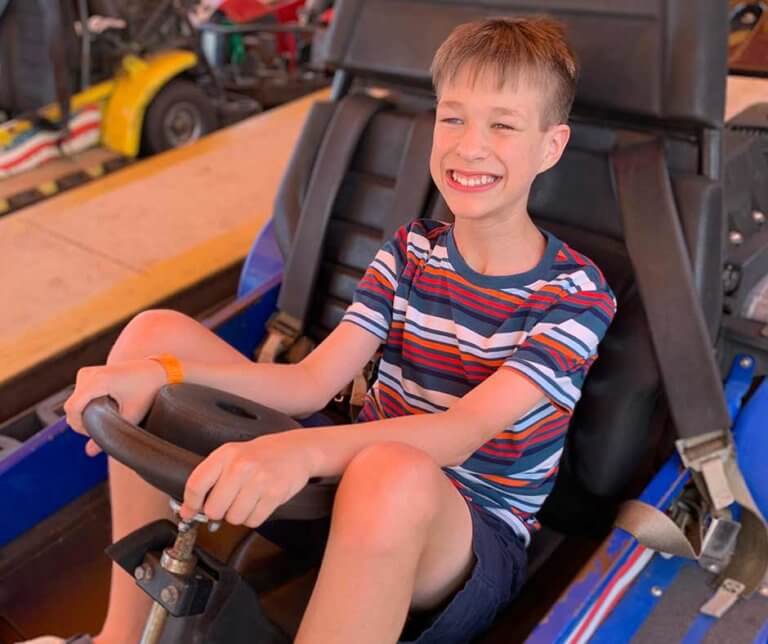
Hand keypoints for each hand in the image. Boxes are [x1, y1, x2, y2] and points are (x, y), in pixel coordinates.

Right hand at [63, 359, 166, 455]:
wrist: (157, 371)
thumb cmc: (148, 391)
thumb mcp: (132, 415)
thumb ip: (110, 433)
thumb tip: (89, 453)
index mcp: (98, 381)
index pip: (72, 408)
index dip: (79, 426)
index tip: (95, 433)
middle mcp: (89, 374)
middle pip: (71, 406)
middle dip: (83, 421)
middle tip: (106, 426)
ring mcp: (87, 372)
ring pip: (74, 402)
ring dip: (86, 413)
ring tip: (110, 414)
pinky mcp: (88, 374)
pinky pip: (79, 396)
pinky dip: (88, 405)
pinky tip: (107, 407)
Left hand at [180, 430, 313, 527]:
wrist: (296, 450)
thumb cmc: (261, 454)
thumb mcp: (232, 455)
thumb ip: (211, 478)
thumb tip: (190, 510)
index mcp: (226, 455)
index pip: (196, 485)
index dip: (190, 504)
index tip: (189, 512)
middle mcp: (241, 466)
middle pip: (214, 509)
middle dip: (219, 511)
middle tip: (228, 502)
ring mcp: (259, 480)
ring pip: (234, 518)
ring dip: (238, 515)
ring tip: (247, 500)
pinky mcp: (274, 494)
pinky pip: (254, 521)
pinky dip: (254, 517)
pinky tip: (259, 502)